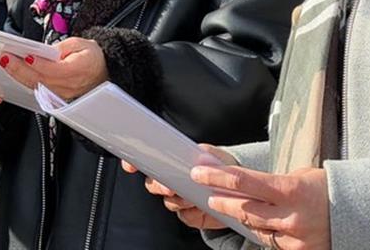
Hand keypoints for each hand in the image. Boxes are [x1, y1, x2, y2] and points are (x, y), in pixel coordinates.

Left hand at [0, 36, 107, 99]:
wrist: (104, 73)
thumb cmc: (93, 57)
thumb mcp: (81, 43)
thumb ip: (62, 47)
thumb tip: (45, 52)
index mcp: (79, 70)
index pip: (54, 69)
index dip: (38, 63)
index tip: (25, 55)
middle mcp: (70, 86)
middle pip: (40, 79)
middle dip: (20, 68)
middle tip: (5, 58)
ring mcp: (63, 95)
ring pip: (37, 86)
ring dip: (19, 75)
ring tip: (6, 62)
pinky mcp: (57, 98)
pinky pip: (38, 90)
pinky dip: (25, 81)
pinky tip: (15, 72)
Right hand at [122, 144, 236, 230]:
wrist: (239, 189)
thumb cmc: (223, 167)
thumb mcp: (213, 154)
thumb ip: (201, 153)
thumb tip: (191, 160)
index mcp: (173, 161)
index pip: (147, 161)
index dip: (134, 163)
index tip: (130, 166)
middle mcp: (172, 180)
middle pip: (152, 184)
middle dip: (158, 186)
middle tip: (170, 186)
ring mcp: (180, 198)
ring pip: (168, 202)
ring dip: (179, 200)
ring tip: (193, 195)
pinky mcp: (189, 214)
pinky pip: (183, 216)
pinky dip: (192, 212)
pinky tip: (201, 205)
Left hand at [191, 164, 330, 249]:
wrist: (362, 213)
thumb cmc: (327, 189)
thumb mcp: (300, 176)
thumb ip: (273, 183)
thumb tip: (242, 183)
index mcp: (290, 189)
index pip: (244, 182)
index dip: (218, 177)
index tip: (199, 173)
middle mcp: (291, 216)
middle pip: (244, 209)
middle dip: (222, 201)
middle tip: (207, 193)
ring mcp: (295, 238)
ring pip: (256, 228)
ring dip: (241, 217)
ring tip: (230, 206)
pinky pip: (273, 242)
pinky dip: (267, 232)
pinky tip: (264, 222)